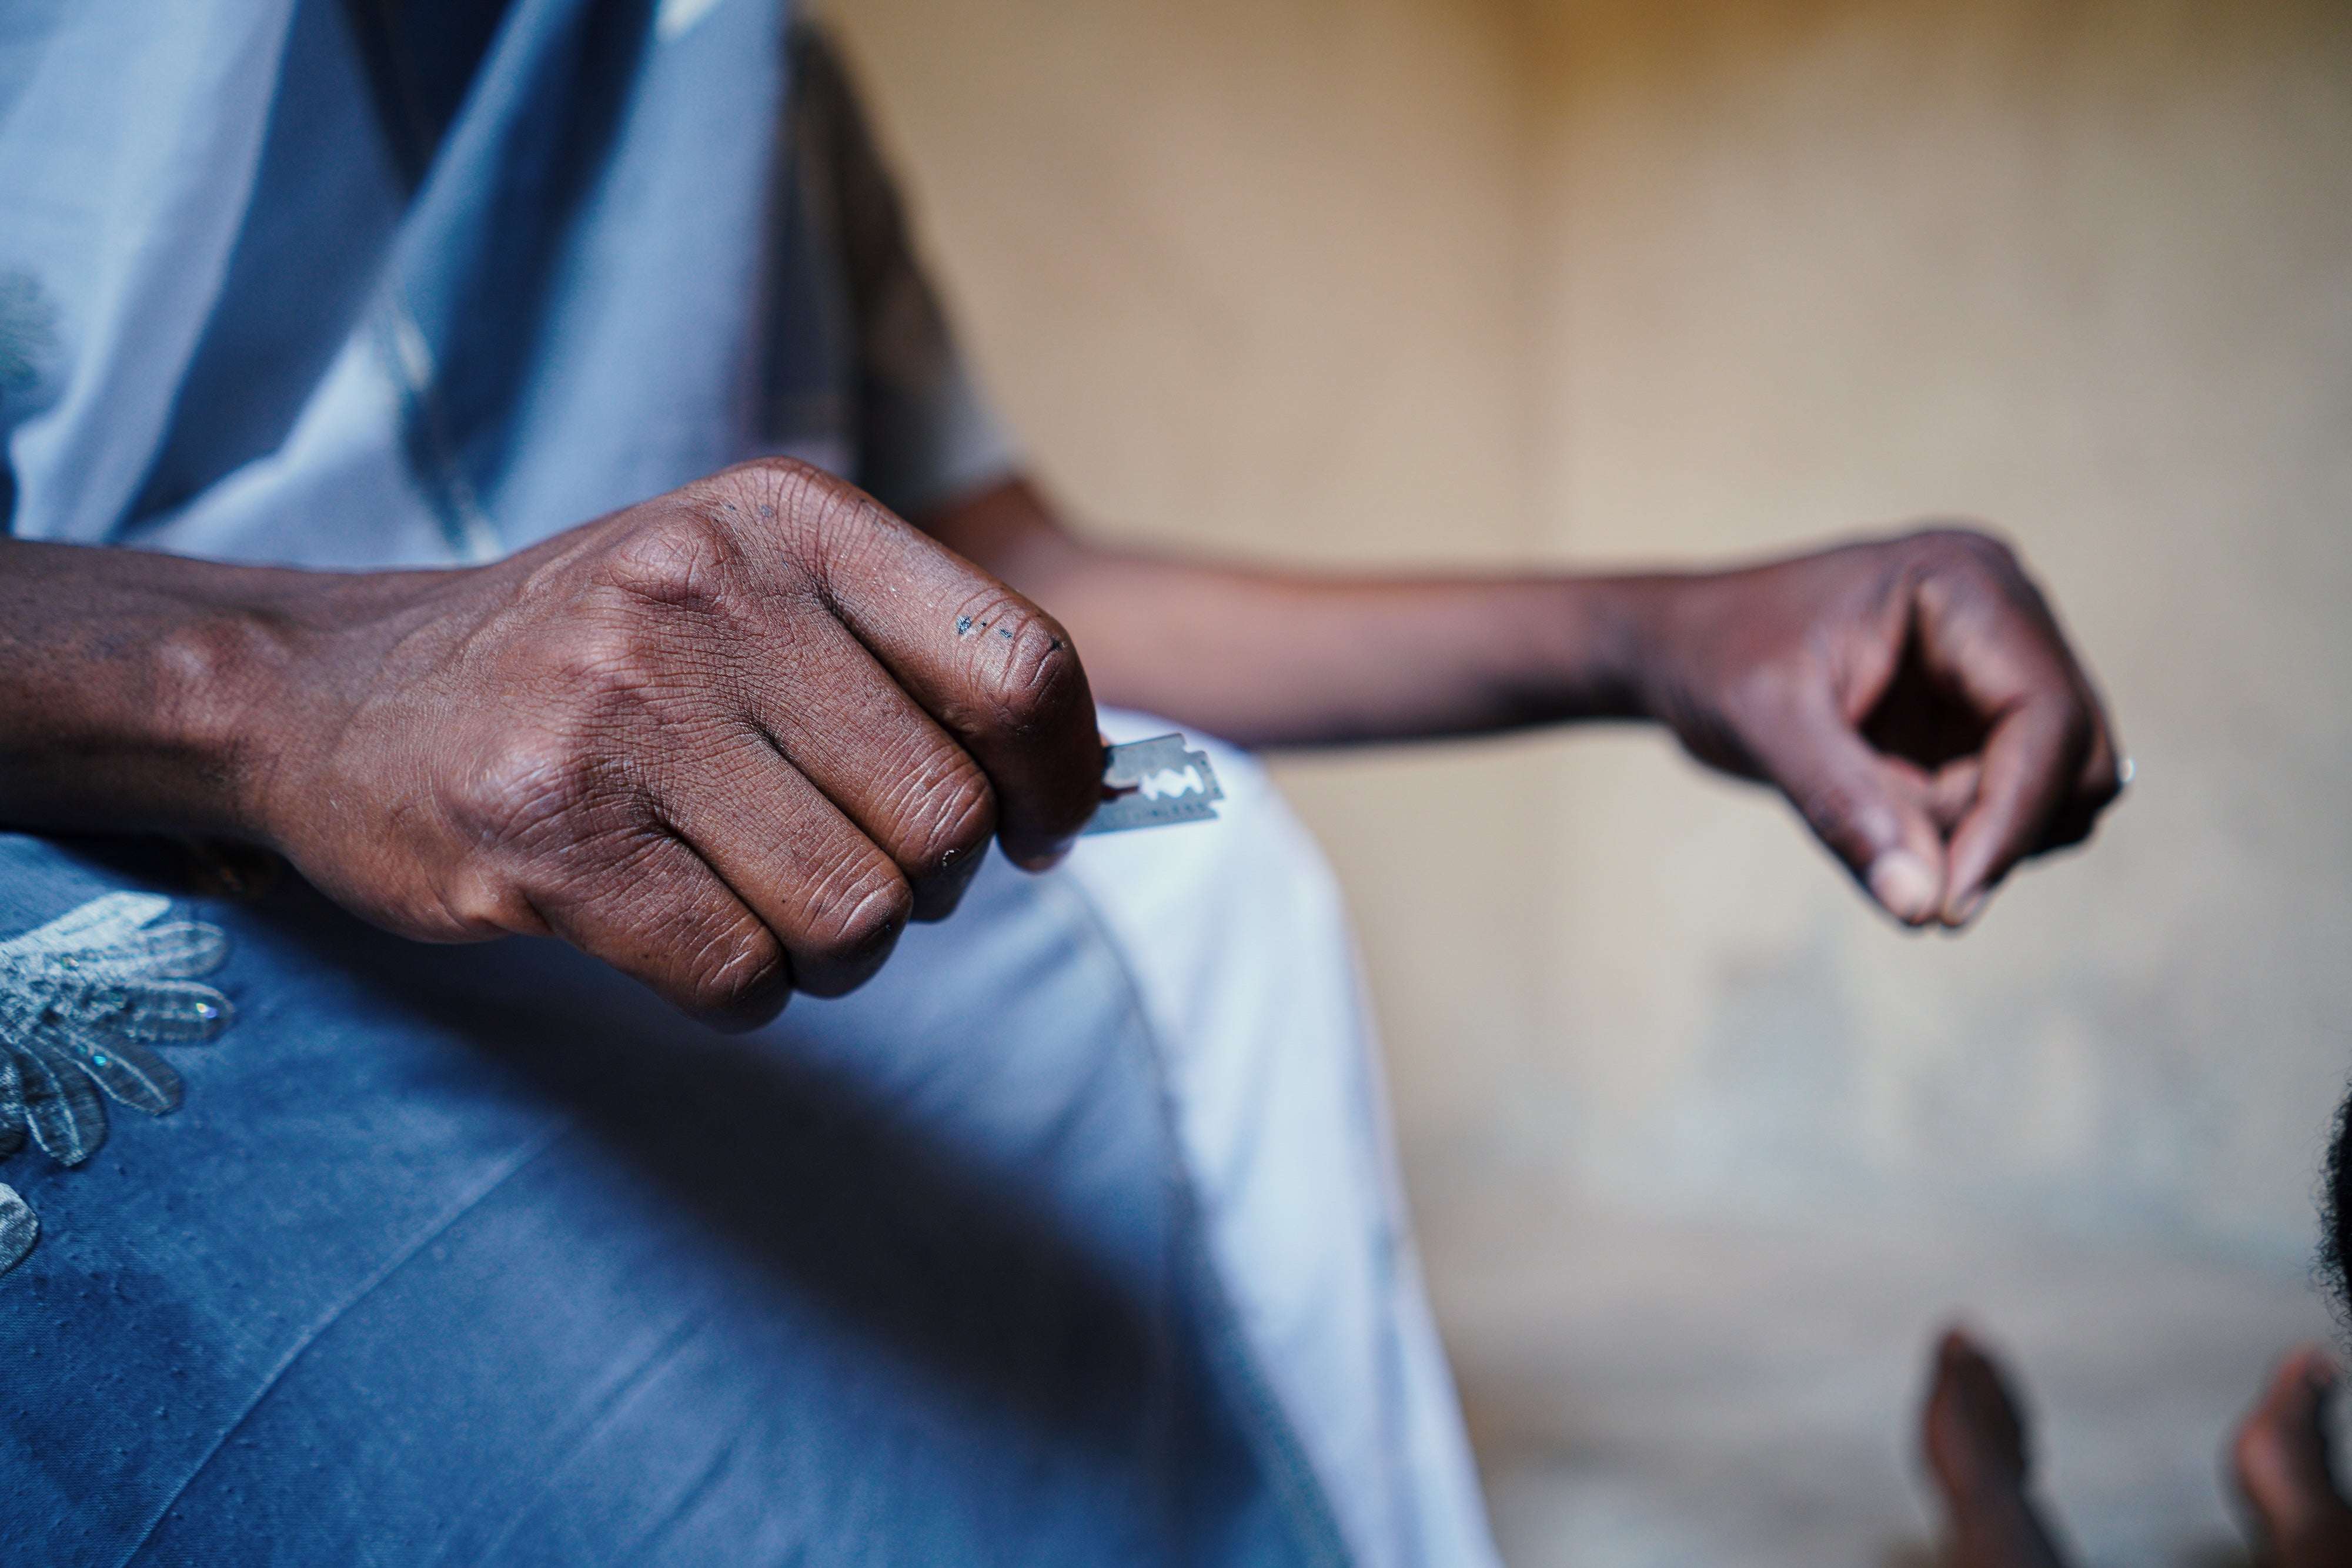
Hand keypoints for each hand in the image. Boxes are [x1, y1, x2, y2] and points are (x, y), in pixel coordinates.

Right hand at [254, 459, 1100, 1024]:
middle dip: (925, 885)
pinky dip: (743, 989)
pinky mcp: (547, 837)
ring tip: (760, 901)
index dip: (1063, 777)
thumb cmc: (595, 658)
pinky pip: (742, 975)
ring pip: (857, 915)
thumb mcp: (751, 587)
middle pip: (944, 820)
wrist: (334, 692)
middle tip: (854, 871)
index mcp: (789, 519)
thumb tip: (1082, 791)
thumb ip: (910, 662)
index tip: (1040, 830)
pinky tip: (681, 930)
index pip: (1022, 667)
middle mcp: (707, 594)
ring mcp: (619, 714)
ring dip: (833, 950)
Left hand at [1632, 528, 2121, 927]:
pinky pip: (2011, 805)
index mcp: (1966, 584)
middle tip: (1901, 869)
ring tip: (1872, 810)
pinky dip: (1960, 835)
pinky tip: (1884, 812)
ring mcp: (2000, 670)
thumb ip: (1845, 809)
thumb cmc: (1713, 660)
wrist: (1677, 648)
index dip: (2014, 817)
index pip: (2048, 715)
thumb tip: (1921, 906)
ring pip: (2056, 793)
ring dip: (1975, 835)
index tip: (1950, 905)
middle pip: (2076, 758)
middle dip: (1998, 829)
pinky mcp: (1981, 720)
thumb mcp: (1764, 725)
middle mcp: (2007, 617)